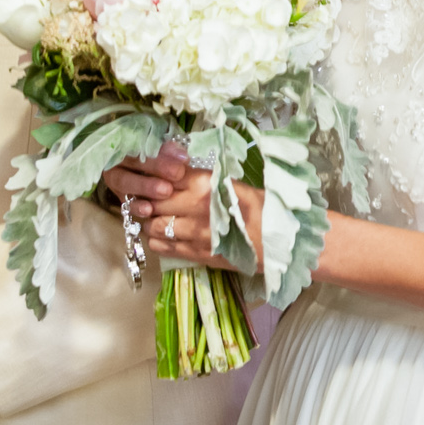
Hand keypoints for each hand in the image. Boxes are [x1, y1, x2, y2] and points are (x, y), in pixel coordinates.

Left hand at [102, 145, 262, 269]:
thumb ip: (200, 177)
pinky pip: (162, 246)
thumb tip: (173, 170)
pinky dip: (156, 240)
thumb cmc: (256, 206)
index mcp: (205, 184)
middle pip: (154, 202)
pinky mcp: (195, 254)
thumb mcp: (229, 182)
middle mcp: (195, 207)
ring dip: (150, 221)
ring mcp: (193, 234)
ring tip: (156, 217)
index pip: (165, 177)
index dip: (156, 178)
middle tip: (150, 200)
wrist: (275, 239)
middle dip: (149, 200)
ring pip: (153, 226)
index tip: (153, 180)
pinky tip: (163, 235)